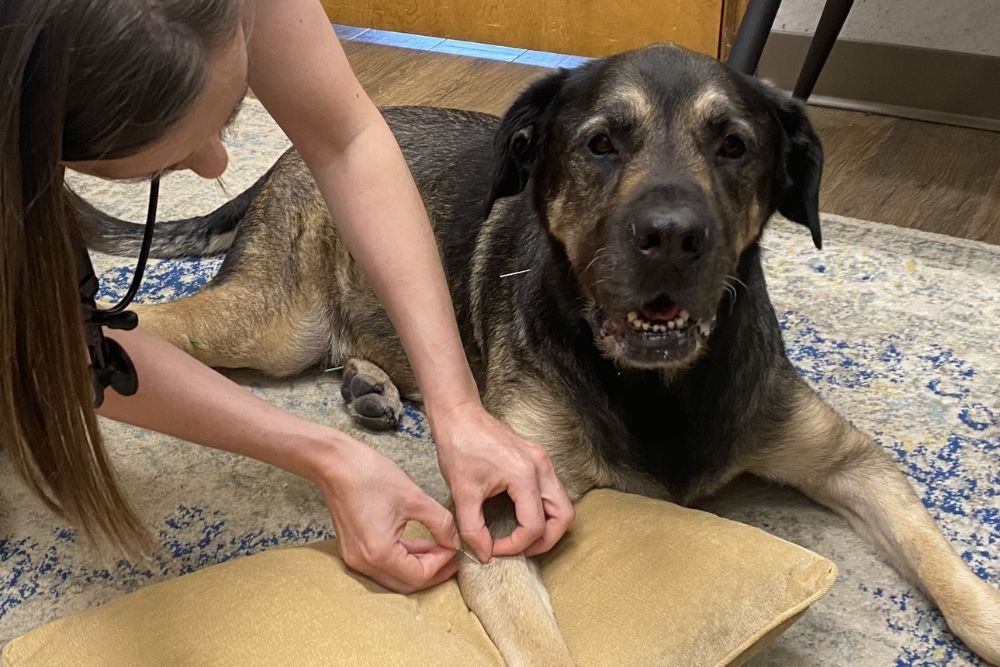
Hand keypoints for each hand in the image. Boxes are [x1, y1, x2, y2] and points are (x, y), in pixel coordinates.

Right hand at [315, 436, 459, 592]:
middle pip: (406, 583)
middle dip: (433, 571)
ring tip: (440, 549)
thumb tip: (455, 541)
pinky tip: (421, 544)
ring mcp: (355, 558)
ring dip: (418, 566)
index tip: (456, 549)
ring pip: (395, 575)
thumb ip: (441, 523)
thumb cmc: (370, 475)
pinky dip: (403, 558)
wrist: (336, 463)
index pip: (418, 576)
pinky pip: (383, 563)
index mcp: (379, 553)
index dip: (442, 564)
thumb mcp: (415, 498)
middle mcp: (364, 563)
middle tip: (453, 558)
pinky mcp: (353, 549)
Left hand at [431, 401, 574, 562]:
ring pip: (563, 505)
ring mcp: (543, 461)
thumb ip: (473, 529)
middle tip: (520, 550)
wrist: (459, 416)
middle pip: (563, 517)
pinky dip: (543, 510)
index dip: (515, 546)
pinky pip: (553, 491)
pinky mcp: (538, 459)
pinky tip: (520, 517)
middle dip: (544, 540)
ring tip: (522, 538)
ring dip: (548, 526)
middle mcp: (541, 467)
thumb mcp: (462, 493)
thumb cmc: (459, 446)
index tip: (493, 549)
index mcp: (524, 474)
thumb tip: (484, 554)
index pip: (534, 526)